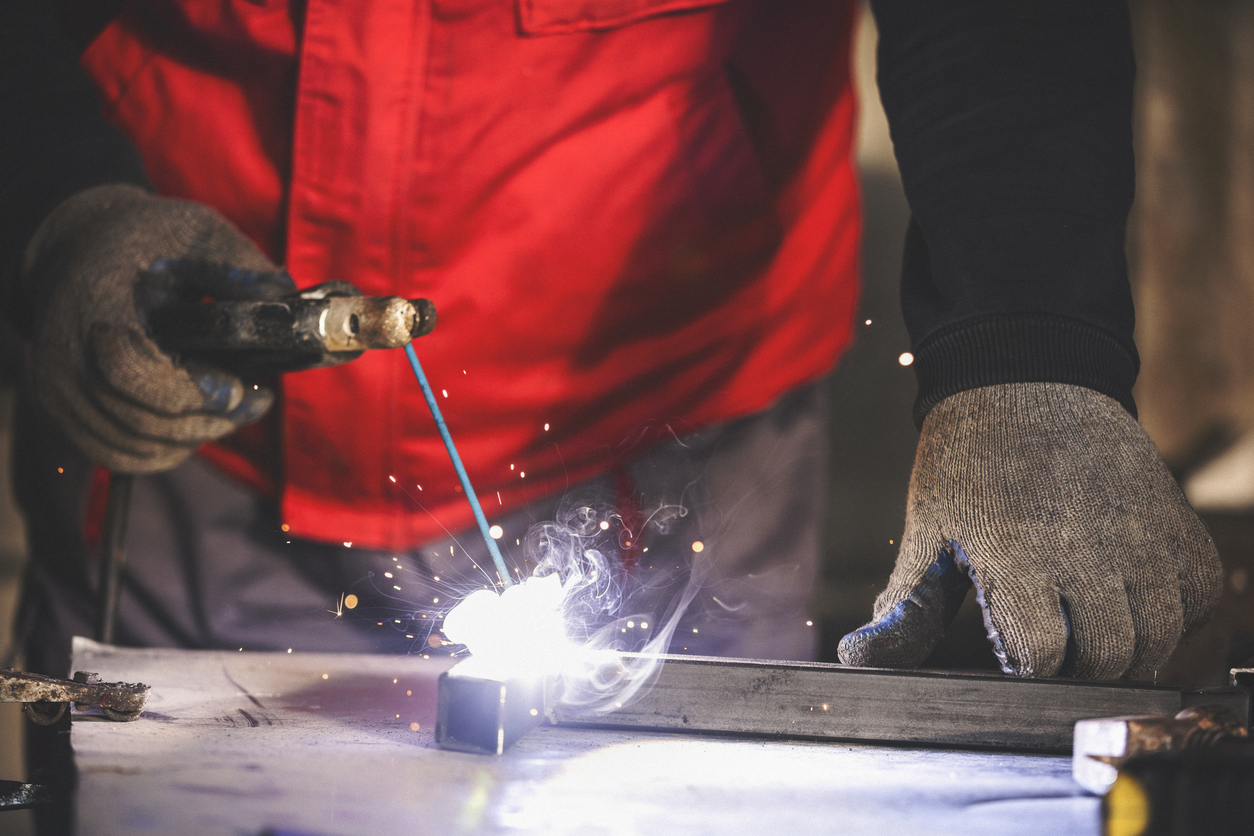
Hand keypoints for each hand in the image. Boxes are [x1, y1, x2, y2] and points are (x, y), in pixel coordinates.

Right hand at [24, 184, 294, 472]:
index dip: (190, 390)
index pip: (131, 369)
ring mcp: (57, 390)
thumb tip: (286, 298)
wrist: (79, 251)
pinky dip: (168, 448)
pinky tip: (200, 420)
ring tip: (237, 407)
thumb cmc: (143, 240)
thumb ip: (239, 266)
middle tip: (256, 400)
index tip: (236, 388)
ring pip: (136, 445)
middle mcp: (65, 354)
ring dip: (195, 435)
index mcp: (95, 303)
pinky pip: (121, 454)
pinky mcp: (64, 414)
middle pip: (140, 419)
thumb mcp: (195, 231)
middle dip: (210, 418)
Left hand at [838, 382, 1222, 678]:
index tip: (1015, 654)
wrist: (1024, 379)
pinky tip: (1130, 597)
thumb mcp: (928, 530)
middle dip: (1077, 669)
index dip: (1027, 668)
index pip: (1042, 657)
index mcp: (1018, 557)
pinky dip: (1172, 613)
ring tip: (1090, 631)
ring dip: (1127, 650)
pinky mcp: (1176, 524)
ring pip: (1157, 638)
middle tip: (1055, 649)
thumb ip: (906, 606)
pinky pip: (1196, 597)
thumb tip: (859, 657)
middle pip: (1107, 658)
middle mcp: (1089, 553)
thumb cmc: (968, 462)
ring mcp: (1141, 540)